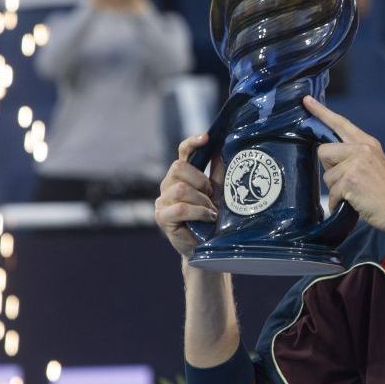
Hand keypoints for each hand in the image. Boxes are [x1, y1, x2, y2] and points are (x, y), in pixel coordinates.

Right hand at [154, 134, 222, 259]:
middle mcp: (168, 183)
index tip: (207, 137)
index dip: (192, 143)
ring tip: (211, 212)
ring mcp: (162, 200)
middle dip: (200, 181)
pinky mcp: (161, 216)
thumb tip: (223, 146)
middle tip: (211, 196)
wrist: (208, 245)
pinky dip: (198, 212)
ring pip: (181, 189)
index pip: (183, 152)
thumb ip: (219, 170)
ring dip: (202, 201)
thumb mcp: (219, 191)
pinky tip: (207, 218)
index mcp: (182, 175)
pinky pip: (180, 208)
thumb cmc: (213, 217)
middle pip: (179, 167)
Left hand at [304, 95, 384, 236]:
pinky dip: (337, 202)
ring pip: (327, 175)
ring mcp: (356, 164)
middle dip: (330, 168)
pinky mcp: (350, 180)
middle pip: (324, 151)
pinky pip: (331, 192)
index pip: (340, 123)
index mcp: (368, 143)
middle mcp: (362, 149)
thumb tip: (327, 154)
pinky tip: (350, 204)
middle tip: (347, 180)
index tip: (307, 101)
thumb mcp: (374, 163)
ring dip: (336, 189)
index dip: (322, 112)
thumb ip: (354, 155)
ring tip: (354, 194)